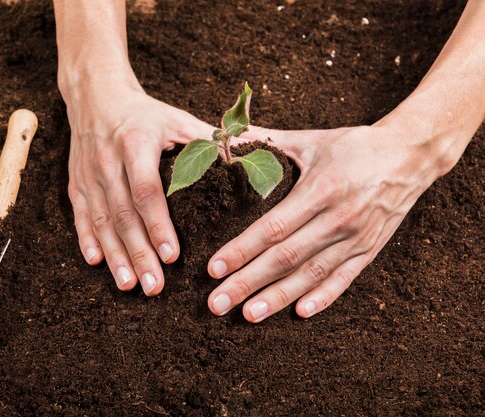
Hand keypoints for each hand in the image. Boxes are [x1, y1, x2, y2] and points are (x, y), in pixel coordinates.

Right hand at [64, 81, 212, 295]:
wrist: (97, 98)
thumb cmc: (146, 114)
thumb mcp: (177, 119)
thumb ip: (209, 141)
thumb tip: (252, 155)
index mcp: (136, 143)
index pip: (147, 190)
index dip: (159, 225)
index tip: (172, 256)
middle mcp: (108, 161)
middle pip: (124, 214)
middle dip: (139, 253)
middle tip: (154, 286)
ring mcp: (89, 175)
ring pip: (101, 221)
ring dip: (115, 256)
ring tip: (130, 285)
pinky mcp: (76, 184)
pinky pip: (80, 216)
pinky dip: (87, 241)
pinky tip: (97, 263)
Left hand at [206, 123, 441, 320]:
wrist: (409, 156)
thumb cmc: (352, 146)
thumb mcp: (309, 139)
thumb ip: (265, 141)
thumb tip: (224, 139)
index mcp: (320, 190)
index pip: (272, 228)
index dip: (241, 250)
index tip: (213, 269)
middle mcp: (338, 219)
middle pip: (286, 258)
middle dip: (248, 283)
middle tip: (217, 303)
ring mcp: (356, 239)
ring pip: (311, 275)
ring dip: (278, 297)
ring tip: (248, 315)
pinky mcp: (369, 251)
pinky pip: (344, 280)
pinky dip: (323, 298)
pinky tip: (300, 313)